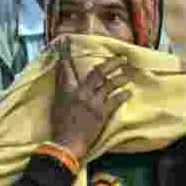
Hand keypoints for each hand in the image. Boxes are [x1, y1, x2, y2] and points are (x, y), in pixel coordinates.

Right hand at [50, 38, 134, 161]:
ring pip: (110, 85)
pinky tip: (129, 93)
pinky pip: (115, 101)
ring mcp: (92, 103)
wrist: (66, 144)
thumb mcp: (57, 104)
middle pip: (97, 72)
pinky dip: (122, 96)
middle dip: (111, 63)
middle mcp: (81, 93)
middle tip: (122, 57)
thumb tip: (65, 78)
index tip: (67, 41)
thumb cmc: (59, 125)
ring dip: (120, 78)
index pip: (66, 67)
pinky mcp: (101, 114)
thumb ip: (62, 90)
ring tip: (128, 74)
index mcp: (67, 90)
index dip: (66, 53)